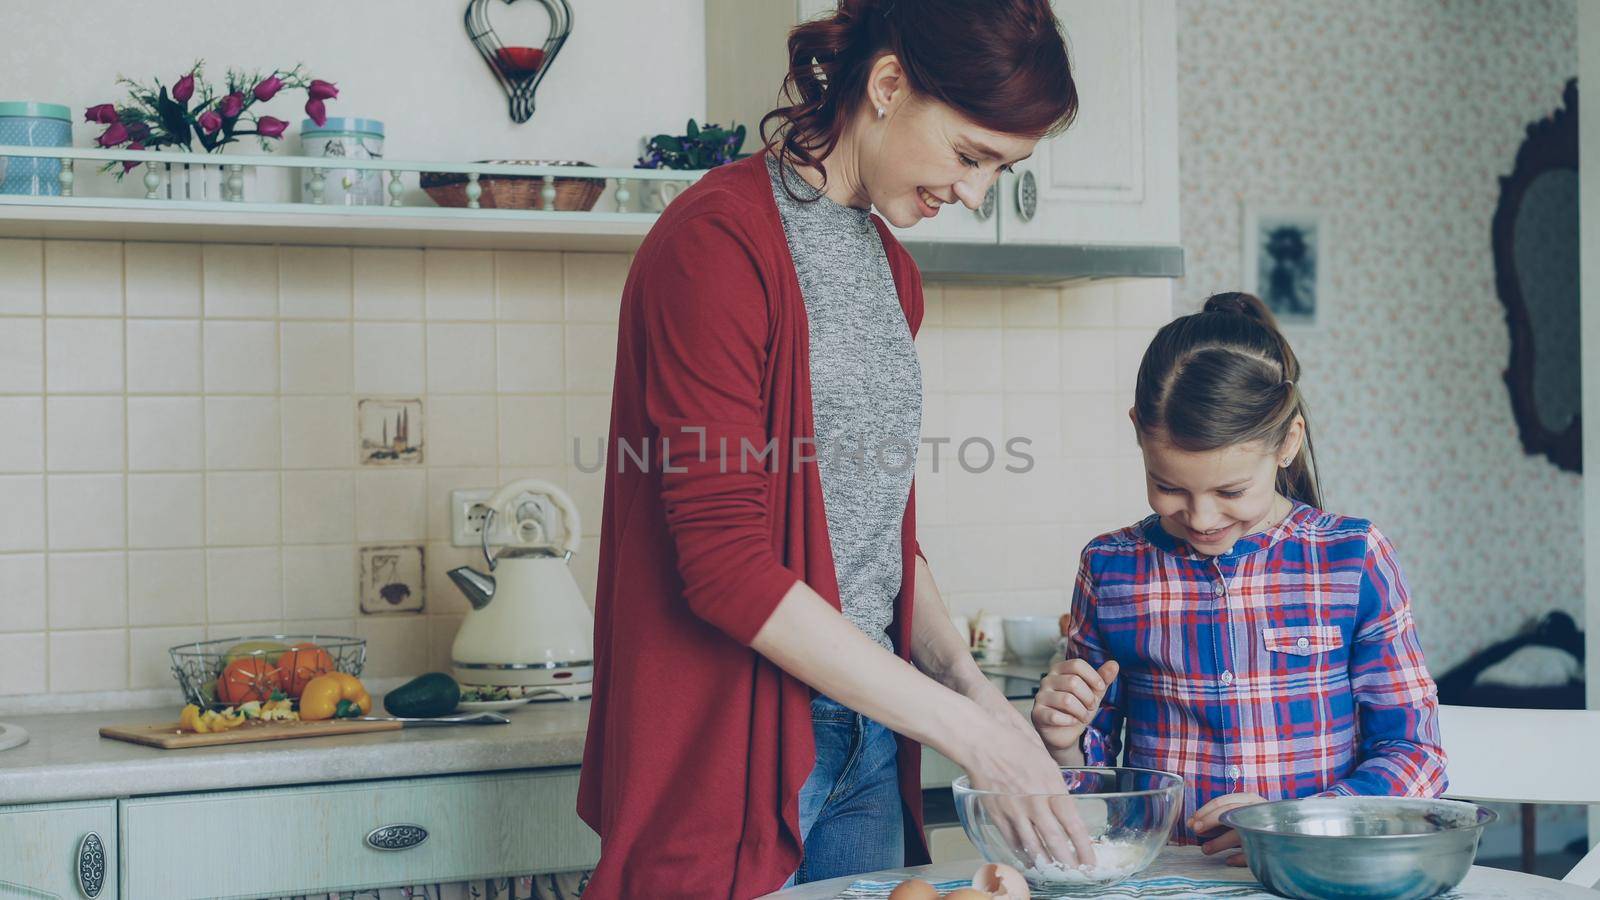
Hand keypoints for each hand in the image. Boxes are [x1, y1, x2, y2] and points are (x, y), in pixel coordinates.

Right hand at [957, 706, 1097, 867]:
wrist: (984, 742)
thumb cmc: (1016, 745)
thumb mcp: (1047, 763)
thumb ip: (1057, 788)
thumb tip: (1066, 806)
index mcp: (1052, 788)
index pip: (1073, 825)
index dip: (1084, 847)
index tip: (1091, 861)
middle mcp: (1035, 803)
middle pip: (1055, 841)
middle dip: (1068, 862)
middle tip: (1076, 873)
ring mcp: (1015, 811)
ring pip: (1034, 846)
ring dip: (1046, 862)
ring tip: (1055, 872)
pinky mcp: (997, 814)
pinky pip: (1013, 841)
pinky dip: (1023, 854)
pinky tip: (1029, 860)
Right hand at [1031, 658, 1119, 753]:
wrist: (1064, 732)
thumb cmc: (1076, 709)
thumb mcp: (1093, 693)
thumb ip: (1102, 678)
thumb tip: (1114, 664)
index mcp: (1059, 670)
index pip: (1077, 664)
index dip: (1093, 676)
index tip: (1100, 688)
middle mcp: (1047, 680)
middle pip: (1073, 682)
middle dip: (1088, 698)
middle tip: (1091, 707)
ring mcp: (1040, 696)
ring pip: (1067, 700)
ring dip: (1081, 712)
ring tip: (1083, 716)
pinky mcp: (1037, 713)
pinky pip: (1055, 716)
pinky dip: (1069, 721)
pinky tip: (1071, 722)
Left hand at [1188, 793, 1265, 866]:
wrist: (1289, 832)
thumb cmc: (1255, 820)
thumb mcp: (1238, 814)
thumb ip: (1216, 817)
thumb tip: (1191, 823)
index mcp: (1249, 799)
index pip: (1223, 802)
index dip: (1205, 811)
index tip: (1192, 821)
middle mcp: (1258, 810)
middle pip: (1230, 813)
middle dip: (1210, 822)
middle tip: (1195, 830)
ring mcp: (1266, 827)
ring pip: (1240, 833)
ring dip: (1220, 842)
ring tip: (1205, 850)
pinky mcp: (1272, 846)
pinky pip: (1253, 853)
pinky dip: (1239, 857)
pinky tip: (1228, 860)